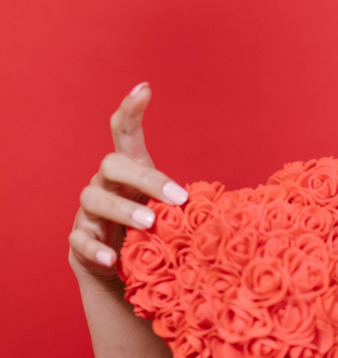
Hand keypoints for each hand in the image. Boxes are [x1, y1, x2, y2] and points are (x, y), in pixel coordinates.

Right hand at [68, 82, 188, 282]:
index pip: (124, 134)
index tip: (144, 88)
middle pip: (112, 164)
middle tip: (176, 198)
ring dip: (123, 210)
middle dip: (144, 178)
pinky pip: (82, 240)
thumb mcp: (168, 212)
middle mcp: (104, 185)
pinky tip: (113, 259)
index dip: (130, 110)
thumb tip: (237, 206)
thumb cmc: (149, 232)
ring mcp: (89, 212)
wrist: (118, 268)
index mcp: (128, 173)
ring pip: (95, 198)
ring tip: (149, 223)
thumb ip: (185, 202)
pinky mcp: (80, 240)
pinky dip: (97, 249)